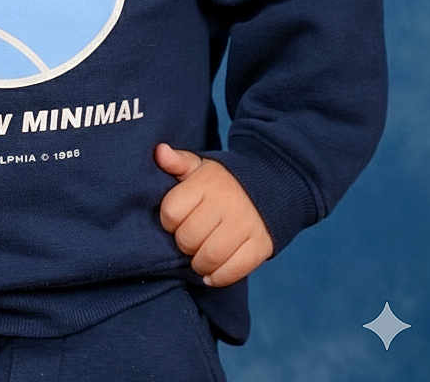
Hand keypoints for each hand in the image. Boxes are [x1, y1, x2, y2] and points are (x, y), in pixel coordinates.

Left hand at [154, 142, 273, 286]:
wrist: (270, 186)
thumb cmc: (222, 182)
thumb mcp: (200, 167)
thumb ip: (177, 161)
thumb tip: (159, 151)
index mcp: (207, 182)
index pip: (171, 212)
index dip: (169, 221)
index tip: (176, 220)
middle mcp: (226, 202)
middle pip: (188, 238)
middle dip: (184, 244)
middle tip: (189, 240)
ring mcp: (245, 224)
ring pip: (209, 257)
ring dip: (199, 264)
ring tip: (199, 258)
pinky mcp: (260, 245)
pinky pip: (234, 270)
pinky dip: (219, 277)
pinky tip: (212, 274)